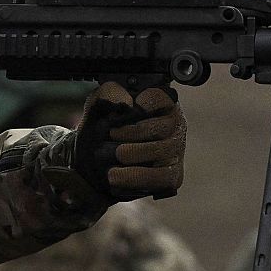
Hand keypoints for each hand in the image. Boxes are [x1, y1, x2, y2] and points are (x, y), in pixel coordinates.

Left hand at [73, 82, 186, 199]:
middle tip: (112, 134)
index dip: (146, 102)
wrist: (95, 164)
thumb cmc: (104, 131)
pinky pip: (160, 176)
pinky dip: (135, 176)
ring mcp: (175, 152)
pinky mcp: (172, 176)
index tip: (132, 106)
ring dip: (133, 153)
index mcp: (160, 105)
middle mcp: (173, 126)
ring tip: (115, 155)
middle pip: (162, 126)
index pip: (161, 98)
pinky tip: (116, 175)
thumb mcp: (100, 107)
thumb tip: (125, 101)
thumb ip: (110, 94)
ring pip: (160, 151)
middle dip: (133, 131)